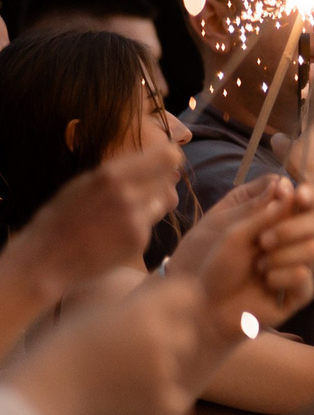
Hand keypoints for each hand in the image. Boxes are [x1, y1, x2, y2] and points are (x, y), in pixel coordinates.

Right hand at [8, 142, 185, 296]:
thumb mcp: (84, 184)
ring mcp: (135, 220)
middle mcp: (127, 194)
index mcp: (110, 175)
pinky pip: (151, 225)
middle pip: (169, 179)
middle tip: (144, 189)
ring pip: (164, 202)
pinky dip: (140, 226)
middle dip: (161, 182)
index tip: (165, 162)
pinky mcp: (139, 241)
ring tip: (126, 212)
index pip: (166, 155)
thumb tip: (154, 161)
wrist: (44, 259)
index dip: (169, 158)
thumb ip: (119, 173)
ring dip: (153, 204)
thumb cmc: (60, 218)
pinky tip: (117, 232)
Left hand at [166, 176, 313, 327]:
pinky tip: (265, 284)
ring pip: (312, 249)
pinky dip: (281, 277)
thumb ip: (262, 211)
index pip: (305, 203)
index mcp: (279, 224)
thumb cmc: (214, 266)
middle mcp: (294, 243)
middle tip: (263, 240)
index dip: (308, 196)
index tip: (300, 195)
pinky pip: (304, 276)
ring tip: (258, 267)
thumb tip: (286, 186)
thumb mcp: (233, 232)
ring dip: (281, 256)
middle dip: (292, 228)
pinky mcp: (299, 293)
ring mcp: (299, 267)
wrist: (204, 306)